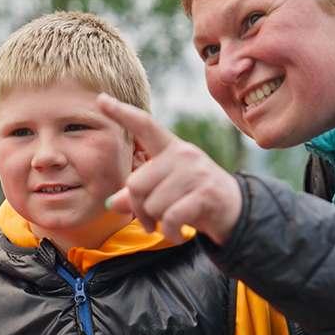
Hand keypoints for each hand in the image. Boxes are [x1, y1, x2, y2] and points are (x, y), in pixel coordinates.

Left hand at [98, 94, 242, 244]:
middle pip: (136, 184)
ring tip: (169, 224)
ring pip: (153, 205)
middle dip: (138, 210)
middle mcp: (183, 154)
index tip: (100, 99)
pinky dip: (170, 232)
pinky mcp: (205, 193)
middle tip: (149, 222)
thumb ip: (138, 194)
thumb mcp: (164, 192)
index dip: (121, 113)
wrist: (234, 211)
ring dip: (157, 223)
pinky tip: (176, 234)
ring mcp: (196, 172)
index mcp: (171, 148)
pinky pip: (171, 218)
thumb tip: (112, 202)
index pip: (144, 125)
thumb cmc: (193, 198)